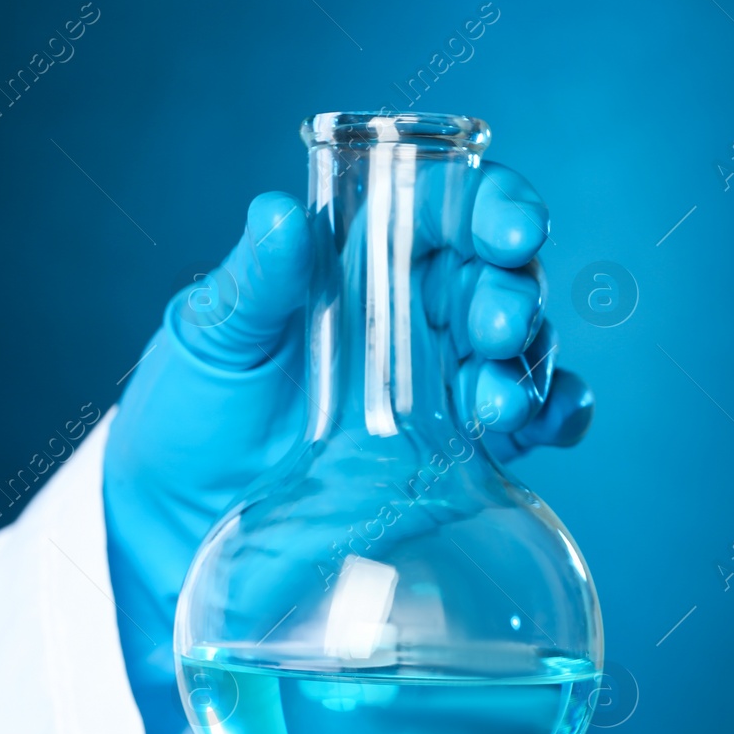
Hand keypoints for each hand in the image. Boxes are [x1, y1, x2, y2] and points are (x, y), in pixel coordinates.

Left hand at [103, 164, 594, 733]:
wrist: (174, 526)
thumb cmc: (185, 413)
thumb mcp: (211, 337)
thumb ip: (255, 281)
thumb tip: (279, 215)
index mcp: (357, 264)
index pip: (445, 210)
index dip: (491, 207)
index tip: (511, 229)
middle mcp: (410, 317)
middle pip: (497, 279)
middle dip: (512, 294)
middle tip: (492, 324)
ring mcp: (437, 388)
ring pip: (520, 351)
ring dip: (527, 363)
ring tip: (491, 398)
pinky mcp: (455, 459)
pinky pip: (530, 424)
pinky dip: (560, 414)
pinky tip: (547, 423)